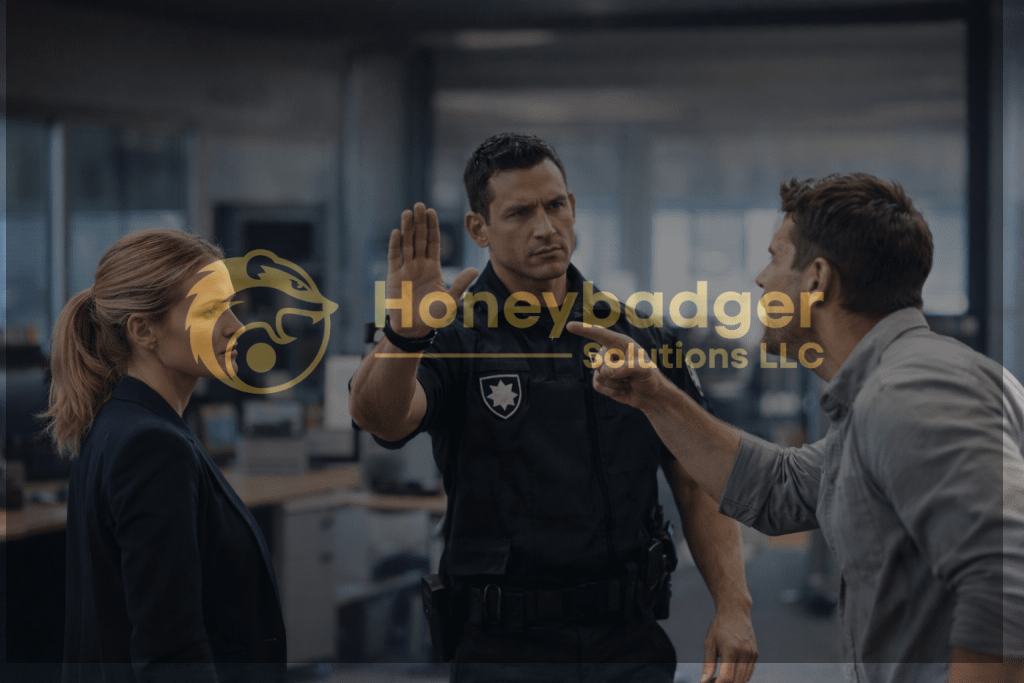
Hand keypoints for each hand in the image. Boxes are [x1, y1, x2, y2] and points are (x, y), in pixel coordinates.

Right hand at [387, 203, 477, 337]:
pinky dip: (395, 245)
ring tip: (408, 213)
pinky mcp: (394, 276)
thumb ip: (460, 284)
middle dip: (419, 222)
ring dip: (407, 228)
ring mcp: (406, 269)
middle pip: (419, 239)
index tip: (432, 212)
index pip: (432, 243)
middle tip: (420, 205)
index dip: (432, 228)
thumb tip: (475, 270)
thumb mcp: (451, 300)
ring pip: (406, 244)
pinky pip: (394, 257)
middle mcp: (419, 265)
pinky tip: (397, 232)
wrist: (415, 329)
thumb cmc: (434, 316)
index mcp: (433, 268)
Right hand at [565, 321, 663, 409]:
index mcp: (620, 343)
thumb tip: (606, 372)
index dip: (584, 329)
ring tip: (628, 382)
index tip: (569, 326)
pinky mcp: (601, 380)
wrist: (649, 395)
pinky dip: (611, 391)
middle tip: (631, 376)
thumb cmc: (649, 378)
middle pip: (599, 362)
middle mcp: (610, 353)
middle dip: (614, 372)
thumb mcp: (644, 370)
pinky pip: (597, 386)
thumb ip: (626, 368)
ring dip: (615, 383)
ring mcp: (604, 367)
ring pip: (598, 375)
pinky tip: (622, 389)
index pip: (599, 334)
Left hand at [702, 608, 757, 682]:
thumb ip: (708, 664)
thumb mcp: (709, 643)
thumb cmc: (719, 627)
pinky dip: (740, 677)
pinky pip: (748, 673)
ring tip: (721, 676)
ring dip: (733, 681)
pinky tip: (730, 672)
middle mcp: (744, 652)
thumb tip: (704, 682)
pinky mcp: (755, 654)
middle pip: (736, 680)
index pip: (726, 677)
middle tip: (714, 680)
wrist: (735, 612)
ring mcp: (752, 654)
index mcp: (731, 649)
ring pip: (744, 679)